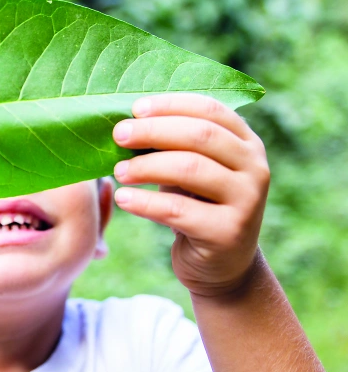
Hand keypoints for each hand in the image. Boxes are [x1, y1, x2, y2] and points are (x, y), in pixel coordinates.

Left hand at [111, 94, 269, 297]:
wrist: (221, 266)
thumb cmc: (196, 205)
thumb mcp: (190, 169)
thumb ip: (172, 144)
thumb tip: (125, 123)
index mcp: (246, 143)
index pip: (210, 109)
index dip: (171, 105)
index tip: (135, 108)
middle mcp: (254, 168)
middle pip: (200, 136)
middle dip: (153, 131)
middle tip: (118, 135)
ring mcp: (247, 201)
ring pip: (190, 169)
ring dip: (146, 166)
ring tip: (117, 172)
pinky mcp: (228, 233)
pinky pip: (178, 210)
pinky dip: (144, 202)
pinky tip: (123, 199)